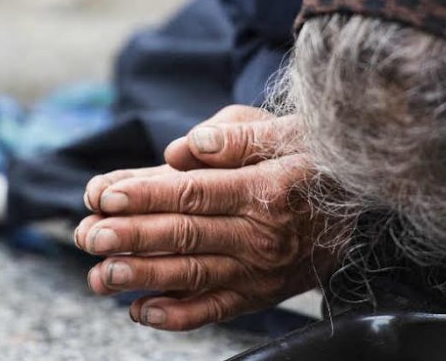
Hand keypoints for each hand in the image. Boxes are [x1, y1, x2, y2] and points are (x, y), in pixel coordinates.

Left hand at [75, 107, 336, 330]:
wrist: (356, 198)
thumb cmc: (307, 153)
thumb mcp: (278, 129)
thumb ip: (231, 137)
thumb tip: (183, 149)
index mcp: (266, 189)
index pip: (195, 194)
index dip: (146, 195)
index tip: (104, 195)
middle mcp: (264, 235)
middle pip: (187, 235)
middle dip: (133, 237)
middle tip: (89, 236)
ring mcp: (262, 270)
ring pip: (194, 275)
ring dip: (143, 277)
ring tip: (101, 275)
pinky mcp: (260, 294)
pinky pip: (216, 309)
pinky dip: (178, 315)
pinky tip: (140, 311)